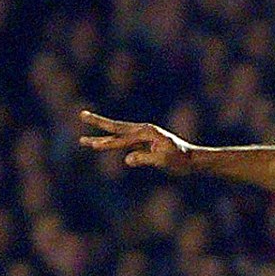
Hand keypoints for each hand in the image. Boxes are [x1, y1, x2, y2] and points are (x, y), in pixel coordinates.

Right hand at [78, 110, 194, 174]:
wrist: (193, 159)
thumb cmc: (180, 160)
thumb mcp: (164, 161)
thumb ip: (145, 159)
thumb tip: (127, 159)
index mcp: (147, 132)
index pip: (123, 139)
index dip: (108, 143)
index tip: (94, 145)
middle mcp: (144, 130)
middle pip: (116, 127)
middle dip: (98, 123)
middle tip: (81, 114)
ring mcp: (143, 135)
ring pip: (118, 134)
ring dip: (101, 134)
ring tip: (83, 138)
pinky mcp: (144, 142)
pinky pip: (124, 141)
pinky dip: (112, 141)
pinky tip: (102, 143)